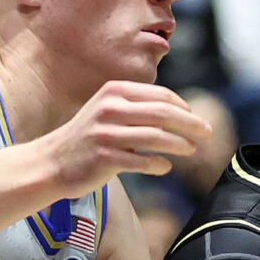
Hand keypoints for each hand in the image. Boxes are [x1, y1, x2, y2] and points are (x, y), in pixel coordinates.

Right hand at [34, 80, 209, 195]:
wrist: (51, 162)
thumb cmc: (86, 138)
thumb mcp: (108, 110)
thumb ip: (137, 107)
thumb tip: (179, 113)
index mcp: (115, 91)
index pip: (161, 96)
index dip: (184, 108)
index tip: (196, 119)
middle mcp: (111, 108)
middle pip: (164, 113)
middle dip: (190, 124)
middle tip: (207, 133)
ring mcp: (107, 134)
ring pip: (156, 137)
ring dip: (180, 144)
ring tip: (192, 150)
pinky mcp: (105, 158)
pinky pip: (142, 161)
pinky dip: (158, 164)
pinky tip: (165, 167)